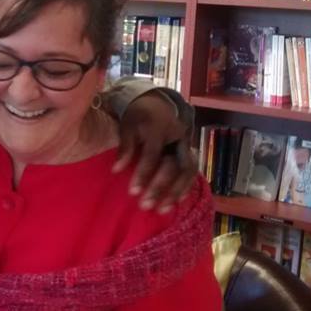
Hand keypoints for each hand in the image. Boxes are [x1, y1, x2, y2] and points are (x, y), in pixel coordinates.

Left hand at [113, 91, 192, 213]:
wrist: (156, 102)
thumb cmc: (137, 115)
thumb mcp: (127, 125)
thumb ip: (125, 147)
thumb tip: (117, 170)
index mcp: (160, 126)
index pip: (153, 154)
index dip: (143, 173)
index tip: (133, 192)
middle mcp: (178, 136)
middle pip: (175, 165)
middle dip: (162, 187)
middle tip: (147, 205)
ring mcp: (187, 143)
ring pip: (188, 170)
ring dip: (176, 191)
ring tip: (163, 209)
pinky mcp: (190, 150)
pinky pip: (192, 171)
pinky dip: (185, 186)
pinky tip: (176, 201)